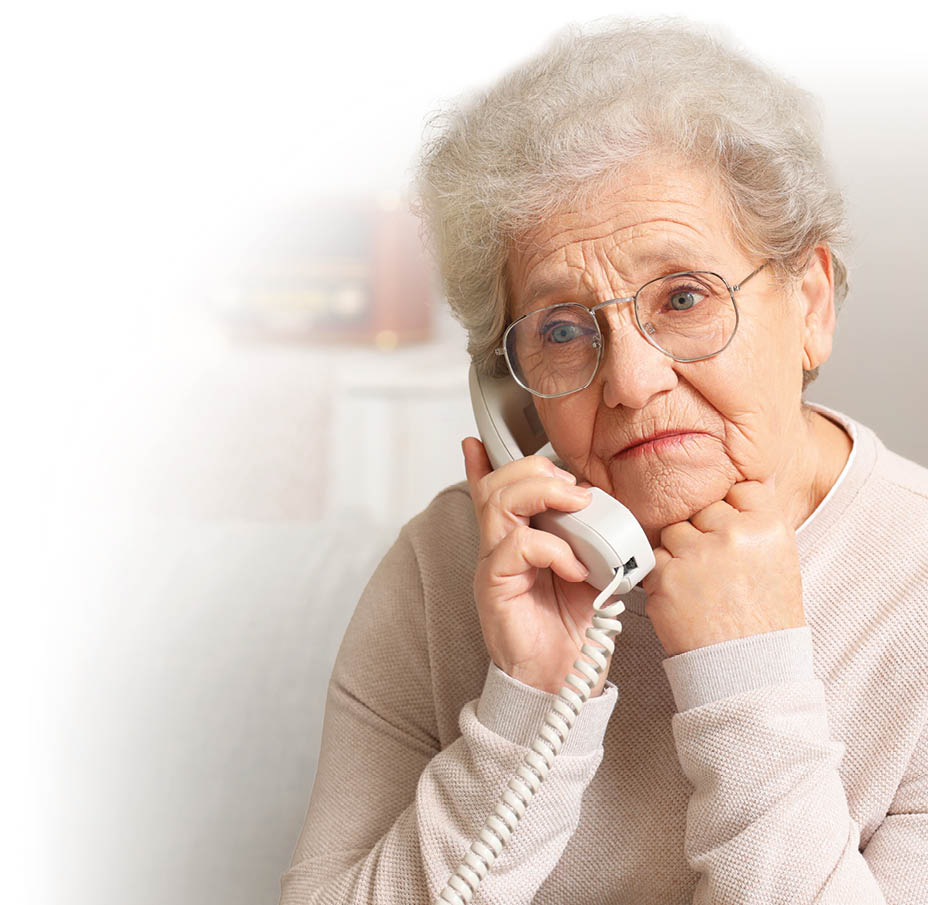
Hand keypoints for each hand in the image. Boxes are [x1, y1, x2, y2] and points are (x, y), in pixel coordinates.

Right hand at [462, 437, 612, 695]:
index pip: (492, 491)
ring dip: (543, 494)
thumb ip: (583, 535)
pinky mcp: (494, 588)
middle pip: (497, 485)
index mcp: (518, 539)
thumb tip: (595, 502)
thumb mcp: (587, 568)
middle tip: (575, 488)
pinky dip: (553, 549)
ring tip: (577, 506)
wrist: (563, 684)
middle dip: (536, 470)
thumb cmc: (573, 630)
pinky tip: (575, 567)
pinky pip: (516, 547)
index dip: (483, 463)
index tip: (478, 441)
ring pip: (498, 503)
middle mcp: (499, 547)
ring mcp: (493, 565)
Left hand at [641, 478, 805, 657]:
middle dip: (702, 534)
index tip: (729, 530)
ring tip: (701, 586)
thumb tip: (732, 496)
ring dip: (678, 554)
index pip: (738, 488)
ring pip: (672, 532)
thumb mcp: (780, 562)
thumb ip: (755, 525)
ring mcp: (697, 554)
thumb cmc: (765, 621)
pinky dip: (662, 577)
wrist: (750, 670)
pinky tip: (685, 598)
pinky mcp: (666, 576)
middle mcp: (733, 534)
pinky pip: (653, 560)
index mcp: (768, 526)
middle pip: (700, 509)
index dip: (730, 509)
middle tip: (715, 569)